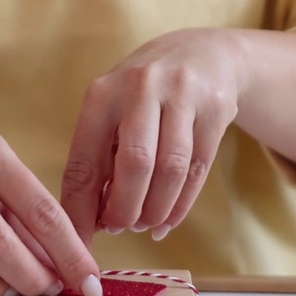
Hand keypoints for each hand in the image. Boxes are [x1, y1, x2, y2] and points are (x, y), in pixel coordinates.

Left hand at [60, 29, 241, 245]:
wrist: (201, 53)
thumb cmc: (141, 95)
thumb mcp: (111, 113)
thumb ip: (98, 161)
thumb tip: (90, 222)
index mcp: (102, 94)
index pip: (85, 162)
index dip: (81, 209)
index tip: (79, 242)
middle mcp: (142, 88)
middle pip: (135, 165)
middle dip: (125, 209)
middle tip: (121, 228)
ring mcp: (183, 95)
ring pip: (171, 169)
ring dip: (156, 209)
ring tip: (145, 224)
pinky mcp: (216, 108)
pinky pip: (198, 169)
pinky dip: (181, 204)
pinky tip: (167, 220)